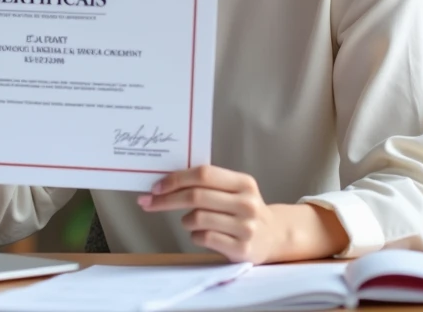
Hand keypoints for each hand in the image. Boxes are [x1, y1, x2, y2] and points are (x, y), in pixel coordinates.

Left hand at [138, 165, 348, 263]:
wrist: (274, 237)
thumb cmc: (244, 210)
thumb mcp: (235, 190)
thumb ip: (209, 183)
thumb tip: (165, 181)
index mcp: (244, 183)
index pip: (204, 174)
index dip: (176, 179)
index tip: (155, 186)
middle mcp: (247, 203)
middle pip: (196, 196)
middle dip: (166, 199)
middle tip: (149, 202)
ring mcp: (246, 227)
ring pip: (197, 218)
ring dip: (185, 220)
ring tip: (190, 221)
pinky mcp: (241, 249)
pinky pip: (203, 238)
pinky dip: (194, 236)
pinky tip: (201, 234)